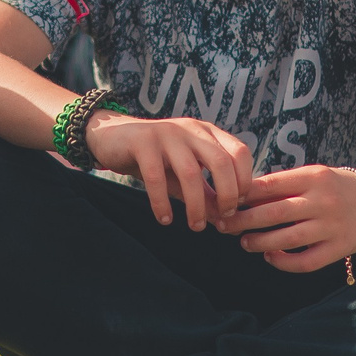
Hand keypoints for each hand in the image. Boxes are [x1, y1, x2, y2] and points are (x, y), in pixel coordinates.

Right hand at [84, 111, 254, 228]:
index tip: (235, 206)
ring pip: (190, 173)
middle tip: (223, 219)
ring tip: (195, 227)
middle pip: (222, 162)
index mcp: (207, 132)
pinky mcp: (142, 143)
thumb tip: (226, 222)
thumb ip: (206, 194)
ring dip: (196, 205)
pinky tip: (165, 219)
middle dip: (227, 195)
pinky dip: (162, 203)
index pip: (240, 152)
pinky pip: (156, 178)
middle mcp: (191, 129)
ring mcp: (167, 134)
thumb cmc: (155, 159)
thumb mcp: (184, 175)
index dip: (244, 181)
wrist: (111, 137)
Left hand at [212, 162, 355, 270]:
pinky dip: (284, 262)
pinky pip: (306, 261)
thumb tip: (240, 196)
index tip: (225, 202)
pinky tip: (270, 257)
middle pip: (273, 213)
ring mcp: (332, 226)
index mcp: (312, 177)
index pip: (269, 185)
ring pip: (287, 239)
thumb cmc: (333, 187)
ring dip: (259, 242)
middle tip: (223, 226)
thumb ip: (282, 185)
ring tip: (244, 243)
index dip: (242, 196)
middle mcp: (322, 201)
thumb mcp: (311, 176)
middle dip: (242, 221)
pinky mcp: (339, 248)